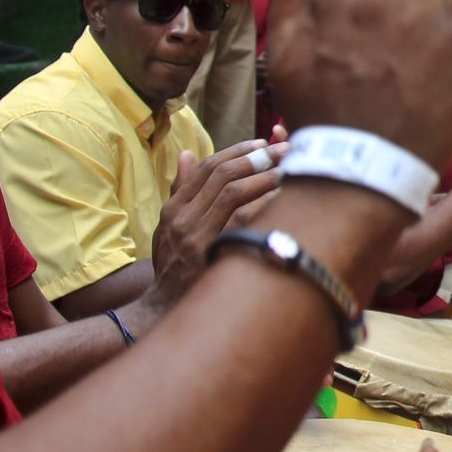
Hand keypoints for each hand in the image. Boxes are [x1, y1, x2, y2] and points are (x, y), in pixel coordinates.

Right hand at [145, 138, 288, 309]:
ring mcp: (195, 235)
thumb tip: (188, 154)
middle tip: (282, 149)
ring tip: (286, 169)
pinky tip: (281, 196)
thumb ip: (181, 191)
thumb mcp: (169, 228)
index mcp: (173, 208)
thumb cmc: (173, 265)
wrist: (164, 308)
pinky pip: (242, 218)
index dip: (236, 151)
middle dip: (255, 158)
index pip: (206, 167)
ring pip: (232, 191)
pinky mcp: (211, 252)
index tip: (261, 143)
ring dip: (262, 176)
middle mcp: (182, 217)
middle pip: (222, 174)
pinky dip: (263, 203)